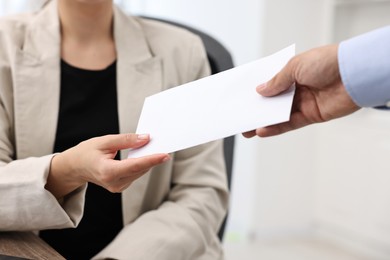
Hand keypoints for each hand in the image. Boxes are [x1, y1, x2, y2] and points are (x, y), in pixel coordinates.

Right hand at [46, 133, 169, 197]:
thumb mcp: (104, 141)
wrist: (75, 167)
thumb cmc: (86, 152)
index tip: (165, 155)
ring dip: (148, 161)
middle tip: (164, 145)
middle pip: (140, 169)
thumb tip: (145, 139)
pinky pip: (135, 174)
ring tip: (155, 148)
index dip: (151, 160)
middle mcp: (114, 183)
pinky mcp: (120, 187)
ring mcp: (117, 187)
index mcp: (107, 172)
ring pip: (139, 172)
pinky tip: (143, 156)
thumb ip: (126, 140)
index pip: (135, 166)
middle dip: (153, 158)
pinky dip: (141, 165)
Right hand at [243, 44, 359, 137]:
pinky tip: (262, 130)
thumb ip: (276, 81)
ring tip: (246, 129)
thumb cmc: (328, 62)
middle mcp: (297, 88)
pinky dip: (275, 128)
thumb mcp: (294, 66)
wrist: (354, 74)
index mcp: (293, 72)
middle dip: (256, 110)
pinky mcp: (311, 116)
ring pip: (278, 115)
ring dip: (262, 122)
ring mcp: (303, 102)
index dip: (257, 91)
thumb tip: (260, 90)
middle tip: (241, 117)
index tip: (243, 98)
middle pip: (272, 102)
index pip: (271, 83)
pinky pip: (289, 124)